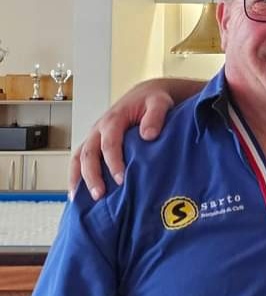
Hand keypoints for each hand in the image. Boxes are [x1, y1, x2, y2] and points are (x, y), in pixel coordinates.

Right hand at [68, 82, 174, 200]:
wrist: (146, 95)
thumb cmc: (154, 101)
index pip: (109, 143)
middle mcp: (99, 129)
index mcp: (114, 119)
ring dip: (79, 179)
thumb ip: (155, 117)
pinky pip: (79, 161)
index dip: (113, 162)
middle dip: (92, 176)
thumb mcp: (159, 103)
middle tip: (99, 195)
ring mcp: (94, 137)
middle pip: (88, 154)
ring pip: (78, 158)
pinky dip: (76, 177)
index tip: (120, 180)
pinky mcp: (94, 144)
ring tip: (81, 200)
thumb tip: (148, 135)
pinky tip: (77, 195)